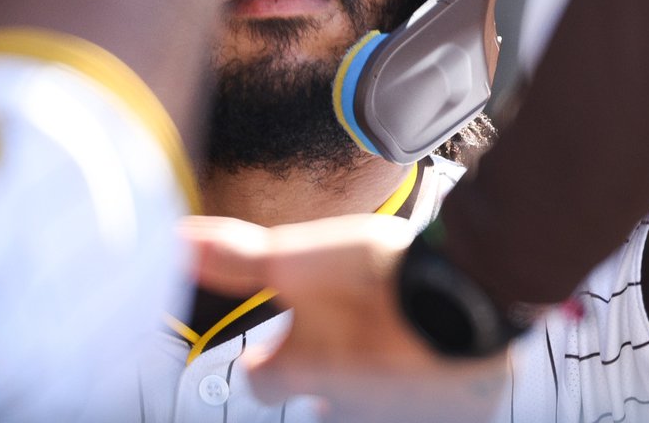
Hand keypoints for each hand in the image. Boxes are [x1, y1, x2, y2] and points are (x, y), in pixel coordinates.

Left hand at [182, 214, 507, 422]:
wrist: (471, 293)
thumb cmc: (382, 277)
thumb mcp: (299, 257)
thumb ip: (237, 257)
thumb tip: (177, 243)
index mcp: (301, 372)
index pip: (259, 380)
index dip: (270, 355)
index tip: (282, 337)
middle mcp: (341, 409)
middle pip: (320, 399)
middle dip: (330, 370)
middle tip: (354, 326)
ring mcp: (396, 420)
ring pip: (372, 406)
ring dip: (376, 377)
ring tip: (394, 335)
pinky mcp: (451, 420)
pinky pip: (424, 408)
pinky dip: (424, 386)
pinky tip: (432, 352)